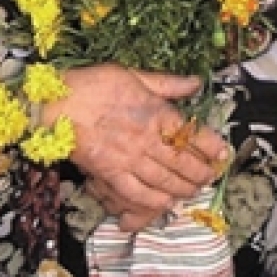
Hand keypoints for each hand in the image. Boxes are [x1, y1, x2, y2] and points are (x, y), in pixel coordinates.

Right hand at [43, 64, 228, 231]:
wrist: (54, 103)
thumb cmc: (91, 85)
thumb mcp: (132, 74)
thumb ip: (166, 83)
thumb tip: (194, 82)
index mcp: (155, 112)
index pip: (193, 134)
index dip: (212, 146)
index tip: (221, 152)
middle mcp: (147, 138)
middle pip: (184, 162)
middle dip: (202, 171)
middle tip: (212, 176)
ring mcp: (129, 159)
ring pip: (166, 180)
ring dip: (185, 187)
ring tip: (195, 189)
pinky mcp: (111, 174)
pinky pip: (139, 193)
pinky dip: (156, 201)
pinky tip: (166, 202)